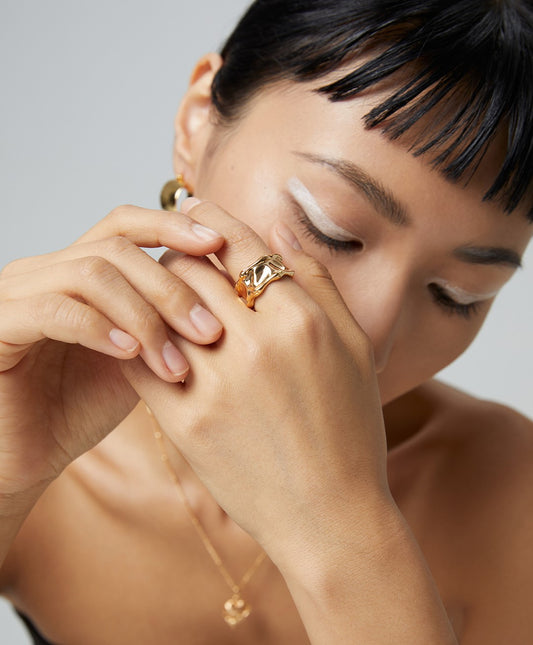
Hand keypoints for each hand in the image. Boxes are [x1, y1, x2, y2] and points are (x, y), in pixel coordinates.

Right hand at [0, 205, 224, 495]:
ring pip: (91, 275)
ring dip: (143, 317)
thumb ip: (165, 323)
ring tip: (174, 365)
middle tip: (210, 332)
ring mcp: (15, 294)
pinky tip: (130, 354)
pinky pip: (53, 310)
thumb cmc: (81, 407)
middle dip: (171, 289)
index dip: (171, 226)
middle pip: (117, 248)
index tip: (218, 245)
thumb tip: (223, 297)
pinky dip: (99, 328)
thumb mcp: (136, 358)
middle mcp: (43, 271)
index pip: (125, 224)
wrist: (27, 457)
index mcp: (76, 270)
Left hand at [122, 199, 389, 568]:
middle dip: (180, 253)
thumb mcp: (355, 348)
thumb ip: (318, 282)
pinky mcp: (186, 423)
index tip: (195, 207)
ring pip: (162, 307)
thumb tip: (280, 230)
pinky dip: (139, 338)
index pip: (241, 245)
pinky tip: (146, 336)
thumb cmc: (349, 430)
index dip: (213, 218)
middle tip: (177, 256)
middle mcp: (259, 345)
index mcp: (304, 321)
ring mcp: (218, 385)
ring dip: (156, 292)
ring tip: (160, 294)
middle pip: (192, 268)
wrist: (329, 516)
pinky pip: (143, 360)